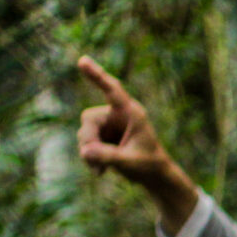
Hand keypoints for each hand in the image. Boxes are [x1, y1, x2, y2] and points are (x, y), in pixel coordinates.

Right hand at [75, 56, 198, 231]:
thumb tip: (84, 151)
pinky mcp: (102, 135)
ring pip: (85, 132)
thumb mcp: (129, 162)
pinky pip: (86, 142)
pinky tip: (99, 172)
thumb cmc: (148, 166)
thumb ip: (108, 157)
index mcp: (131, 113)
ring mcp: (108, 124)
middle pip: (89, 119)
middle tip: (92, 158)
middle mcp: (117, 114)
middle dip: (88, 140)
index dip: (97, 76)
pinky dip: (89, 156)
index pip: (112, 91)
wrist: (154, 176)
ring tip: (101, 170)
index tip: (82, 61)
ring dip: (88, 151)